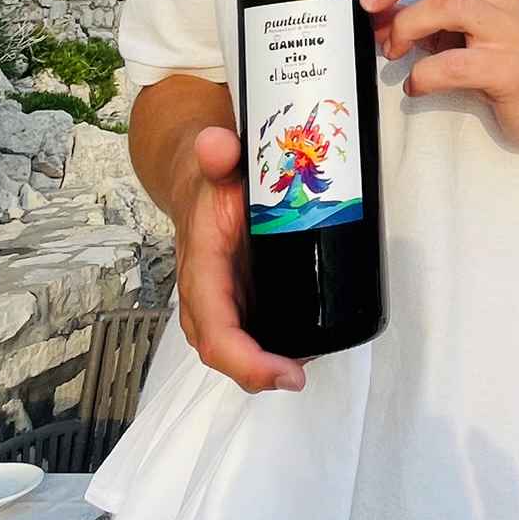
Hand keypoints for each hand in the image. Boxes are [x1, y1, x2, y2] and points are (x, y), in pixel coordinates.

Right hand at [173, 125, 305, 395]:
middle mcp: (207, 293)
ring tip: (317, 351)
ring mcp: (224, 298)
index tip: (288, 374)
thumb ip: (217, 151)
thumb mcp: (215, 159)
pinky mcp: (242, 295)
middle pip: (226, 350)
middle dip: (262, 371)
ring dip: (272, 361)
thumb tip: (216, 145)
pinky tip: (311, 339)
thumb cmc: (210, 174)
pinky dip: (276, 344)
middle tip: (304, 372)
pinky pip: (253, 330)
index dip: (246, 361)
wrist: (201, 174)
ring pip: (240, 346)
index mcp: (201, 268)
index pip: (216, 331)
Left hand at [353, 0, 518, 151]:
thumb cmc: (504, 56)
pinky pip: (453, 65)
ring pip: (448, 5)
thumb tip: (376, 12)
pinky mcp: (507, 67)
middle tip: (370, 4)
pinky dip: (423, 75)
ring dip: (407, 25)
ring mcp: (506, 28)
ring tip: (393, 51)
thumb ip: (424, 11)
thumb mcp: (463, 25)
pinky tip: (415, 86)